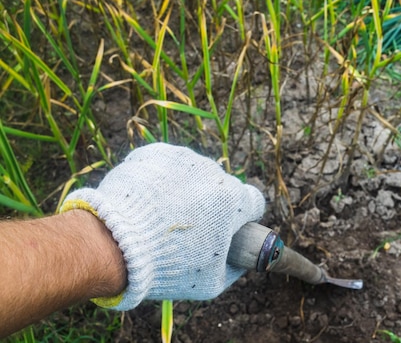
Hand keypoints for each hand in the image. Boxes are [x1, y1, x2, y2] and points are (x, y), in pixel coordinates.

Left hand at [60, 143, 265, 310]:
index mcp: (232, 200)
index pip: (253, 202)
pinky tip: (147, 201)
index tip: (228, 229)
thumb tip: (240, 260)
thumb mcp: (212, 282)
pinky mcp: (154, 153)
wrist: (113, 246)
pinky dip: (160, 180)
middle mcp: (211, 172)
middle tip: (187, 229)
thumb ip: (235, 266)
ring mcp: (181, 159)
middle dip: (211, 205)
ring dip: (186, 190)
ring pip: (193, 175)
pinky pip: (166, 166)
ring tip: (161, 216)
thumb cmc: (167, 268)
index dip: (243, 219)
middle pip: (222, 187)